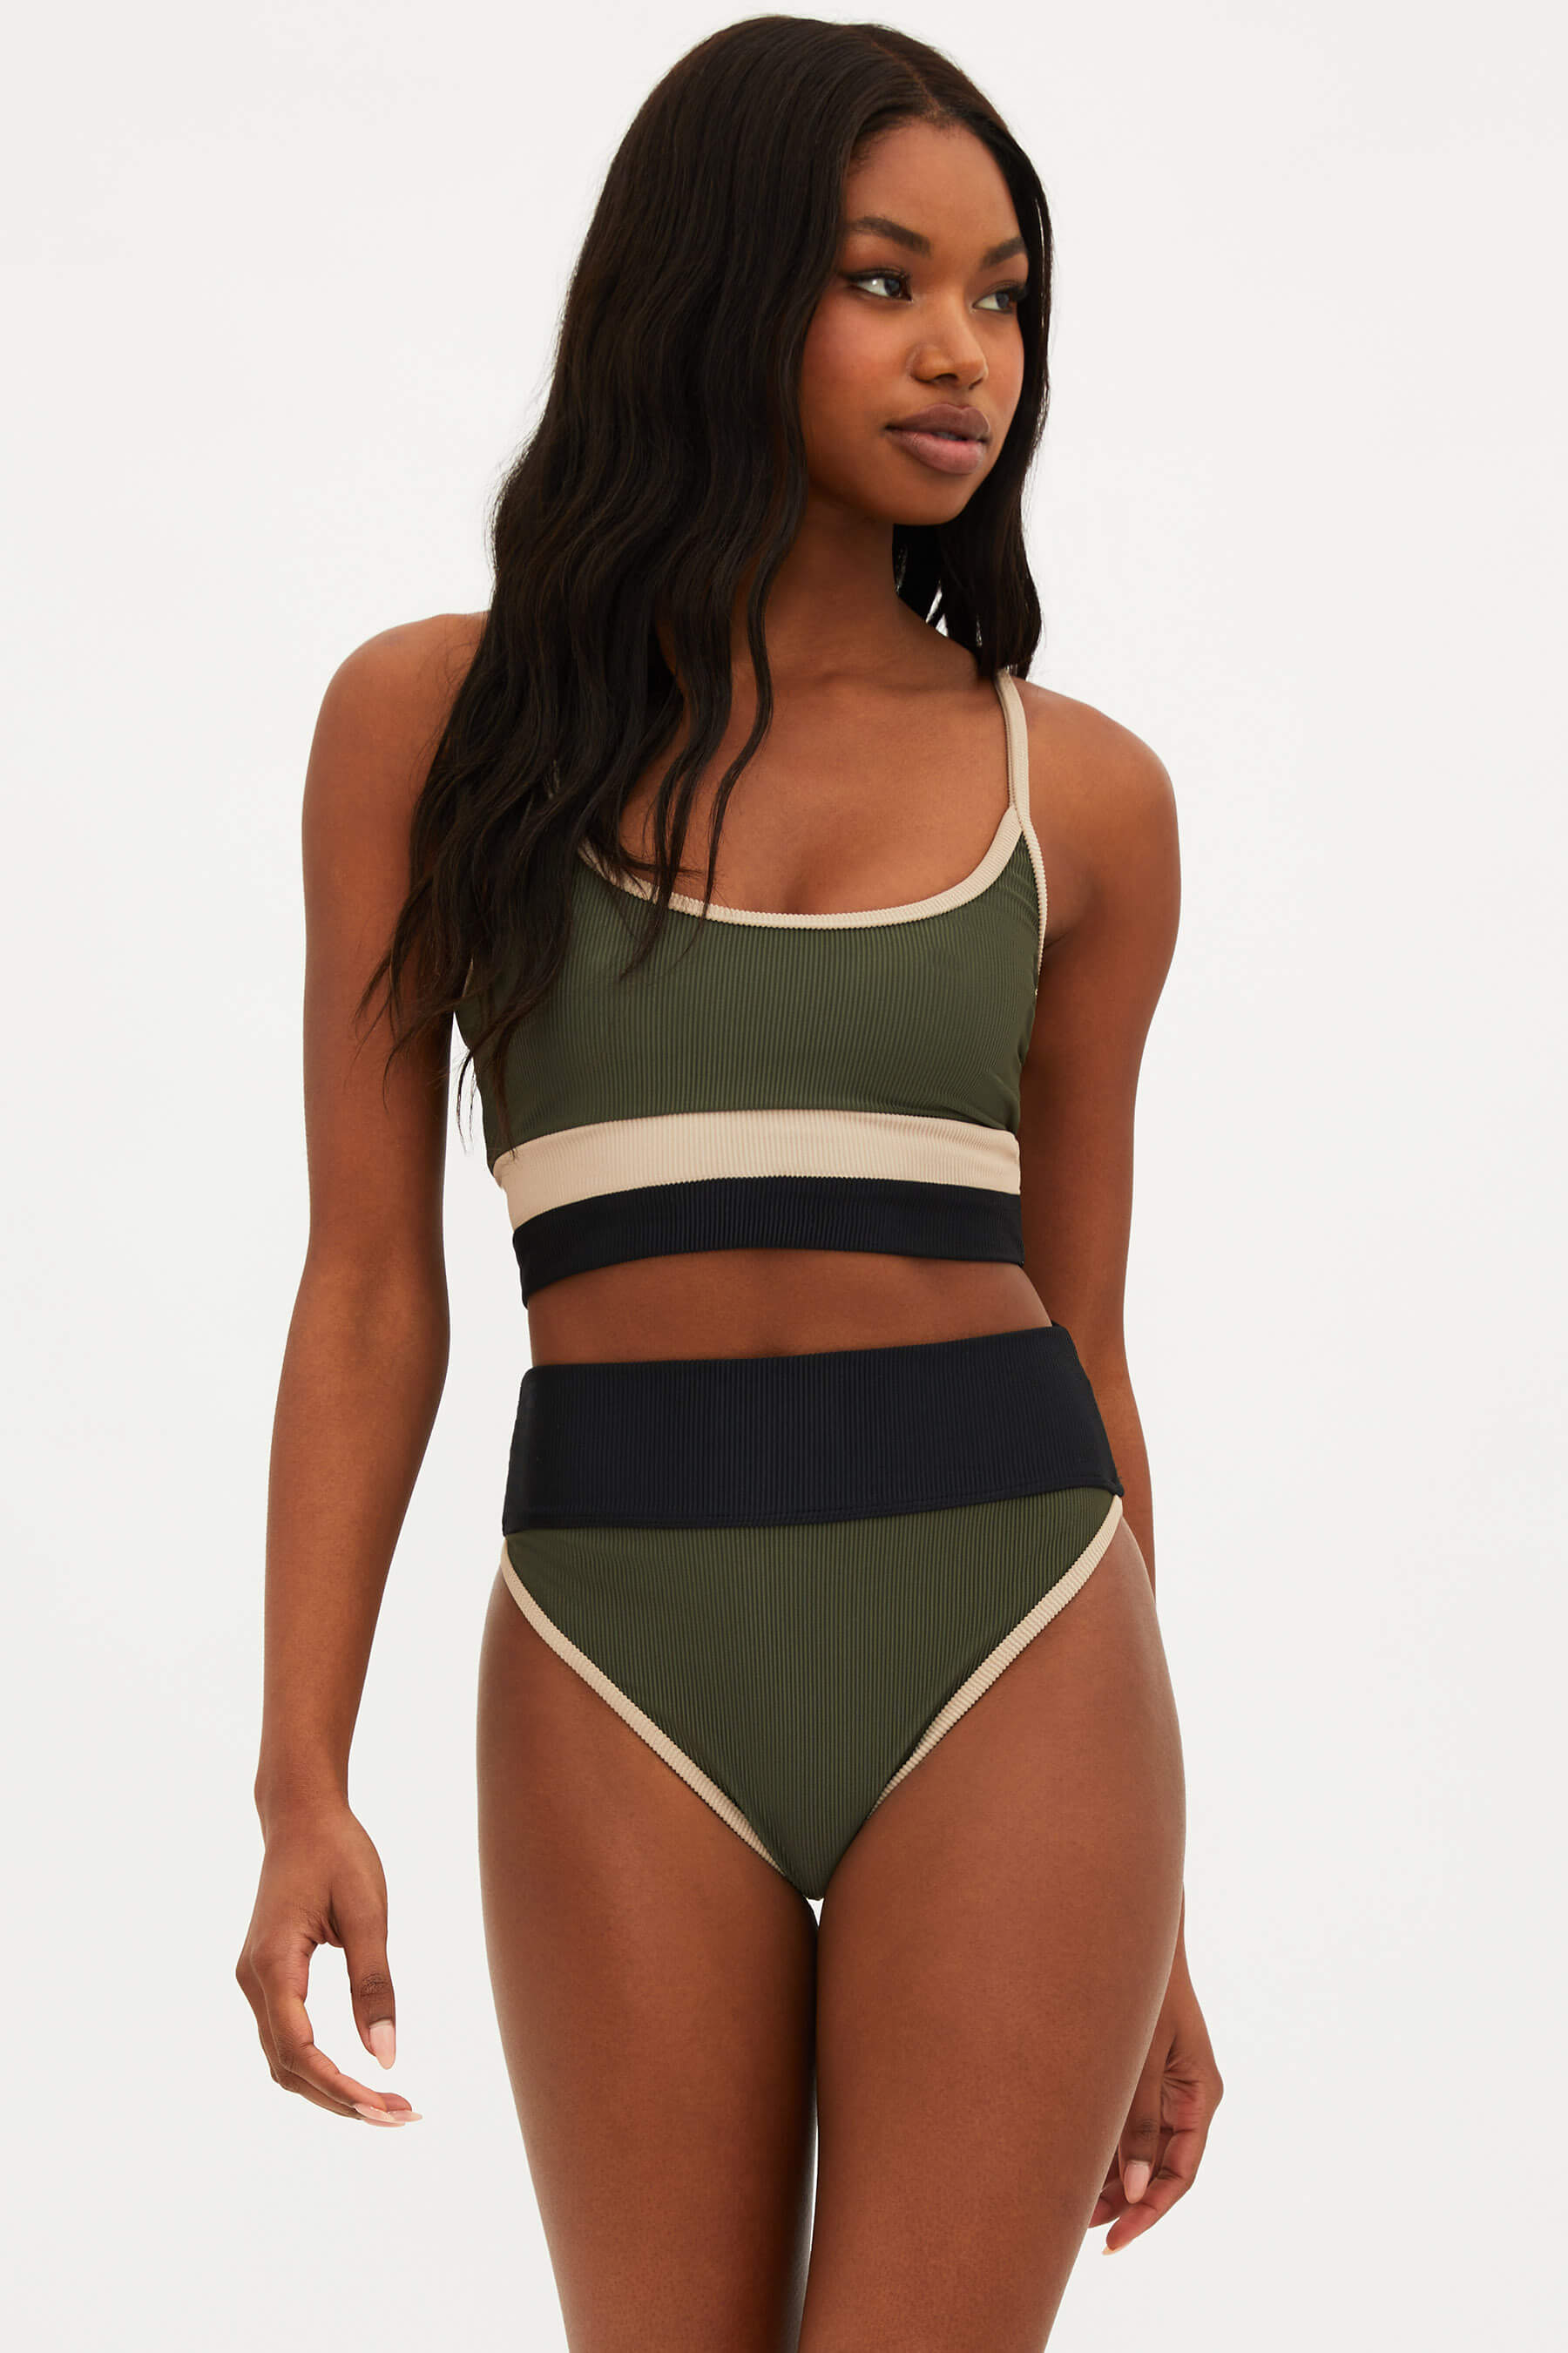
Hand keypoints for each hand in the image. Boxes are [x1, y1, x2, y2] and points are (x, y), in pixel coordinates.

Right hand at [235, 1798, 420, 2127]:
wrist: (301, 1815)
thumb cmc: (338, 1853)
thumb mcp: (368, 1911)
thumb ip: (374, 1984)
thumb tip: (386, 2057)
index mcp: (274, 1962)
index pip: (299, 2049)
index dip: (340, 2087)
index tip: (388, 2108)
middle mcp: (253, 1979)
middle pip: (289, 2068)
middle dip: (343, 2101)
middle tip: (403, 2115)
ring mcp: (254, 1981)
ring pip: (285, 2061)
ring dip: (331, 2090)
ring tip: (388, 2105)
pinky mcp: (267, 1978)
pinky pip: (287, 2039)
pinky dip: (320, 2067)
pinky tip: (358, 2076)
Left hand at [1094, 1937, 1220, 2250]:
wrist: (1132, 1931)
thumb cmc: (1144, 1987)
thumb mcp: (1142, 2057)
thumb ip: (1137, 2122)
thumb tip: (1130, 2191)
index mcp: (1199, 2095)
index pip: (1179, 2174)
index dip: (1149, 2212)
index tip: (1116, 2240)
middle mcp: (1185, 2096)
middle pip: (1158, 2168)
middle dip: (1123, 2202)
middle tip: (1081, 2230)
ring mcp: (1163, 2084)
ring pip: (1139, 2149)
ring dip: (1109, 2177)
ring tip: (1067, 2206)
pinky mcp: (1139, 2072)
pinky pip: (1126, 2121)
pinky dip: (1103, 2144)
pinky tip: (1070, 2162)